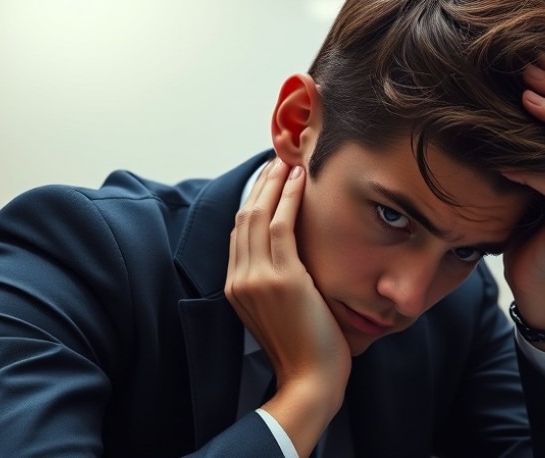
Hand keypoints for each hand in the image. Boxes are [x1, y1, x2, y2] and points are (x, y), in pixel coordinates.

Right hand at [225, 158, 349, 454]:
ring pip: (259, 216)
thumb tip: (293, 259)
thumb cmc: (305, 351)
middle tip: (277, 162)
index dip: (253, 204)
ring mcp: (257, 277)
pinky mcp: (281, 277)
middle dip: (261, 187)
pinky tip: (300, 181)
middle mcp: (239, 279)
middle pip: (244, 219)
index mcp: (235, 288)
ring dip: (275, 185)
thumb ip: (276, 284)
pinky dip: (289, 198)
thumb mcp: (279, 312)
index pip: (239, 235)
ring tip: (289, 164)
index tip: (268, 183)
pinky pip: (282, 225)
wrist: (309, 381)